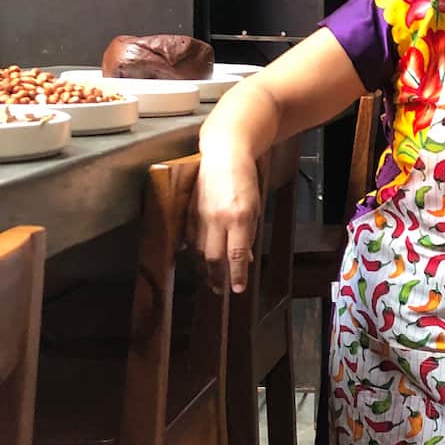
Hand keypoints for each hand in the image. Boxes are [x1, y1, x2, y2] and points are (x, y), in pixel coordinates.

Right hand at [185, 149, 260, 293]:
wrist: (224, 155)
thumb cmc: (245, 179)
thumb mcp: (255, 206)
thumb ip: (248, 233)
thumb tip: (245, 258)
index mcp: (239, 217)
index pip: (236, 255)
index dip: (236, 275)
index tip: (237, 289)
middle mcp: (218, 219)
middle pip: (214, 257)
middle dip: (216, 277)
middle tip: (218, 290)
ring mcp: (201, 215)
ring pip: (200, 249)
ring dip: (204, 267)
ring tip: (209, 277)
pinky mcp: (190, 211)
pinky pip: (190, 237)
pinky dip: (194, 250)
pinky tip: (198, 256)